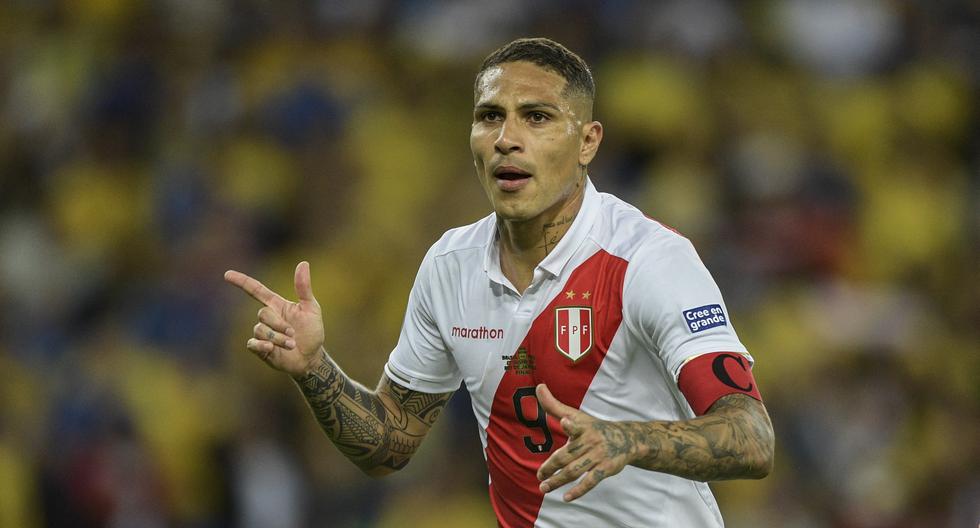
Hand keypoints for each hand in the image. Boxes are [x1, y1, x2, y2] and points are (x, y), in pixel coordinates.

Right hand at [224, 261, 324, 375]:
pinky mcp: (260, 348)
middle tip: (293, 333)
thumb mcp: (311, 308)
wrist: (311, 357)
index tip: (227, 274)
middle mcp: (268, 318)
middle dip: (279, 324)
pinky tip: (271, 348)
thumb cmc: (312, 331)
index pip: (256, 290)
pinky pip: (253, 343)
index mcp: (277, 305)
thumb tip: (303, 263)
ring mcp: (263, 333)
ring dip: (277, 337)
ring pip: (259, 330)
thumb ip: (304, 288)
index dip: (242, 282)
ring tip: (291, 344)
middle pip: (262, 313)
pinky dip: (262, 345)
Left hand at [535, 384, 636, 501]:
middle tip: (539, 477)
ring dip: (559, 481)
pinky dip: (578, 491)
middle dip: (551, 467)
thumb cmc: (593, 427)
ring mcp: (598, 456)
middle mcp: (590, 441)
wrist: (626, 439)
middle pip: (567, 456)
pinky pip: (590, 482)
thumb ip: (554, 405)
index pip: (575, 425)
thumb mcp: (576, 415)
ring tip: (544, 487)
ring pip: (575, 471)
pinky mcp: (605, 469)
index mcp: (582, 428)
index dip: (570, 424)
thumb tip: (538, 387)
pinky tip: (566, 497)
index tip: (565, 421)